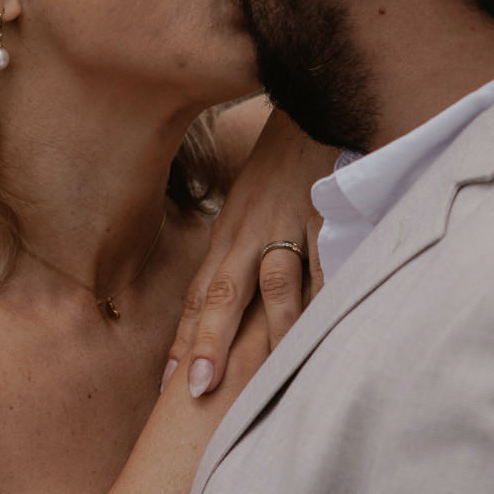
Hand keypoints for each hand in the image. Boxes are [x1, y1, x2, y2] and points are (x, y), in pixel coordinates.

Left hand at [169, 109, 334, 397]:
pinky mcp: (324, 212)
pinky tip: (324, 330)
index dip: (182, 340)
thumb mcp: (248, 205)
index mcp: (227, 234)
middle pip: (222, 295)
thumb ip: (240, 252)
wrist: (307, 103)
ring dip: (269, 332)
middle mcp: (248, 232)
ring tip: (264, 377)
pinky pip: (325, 261)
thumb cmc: (280, 163)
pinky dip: (324, 296)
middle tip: (196, 389)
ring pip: (274, 285)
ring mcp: (287, 223)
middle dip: (208, 344)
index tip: (169, 385)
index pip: (198, 295)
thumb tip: (231, 301)